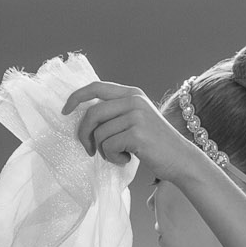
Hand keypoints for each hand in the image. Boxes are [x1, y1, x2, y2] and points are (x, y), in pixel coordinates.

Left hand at [63, 80, 189, 178]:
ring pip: (99, 134)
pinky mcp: (137, 133)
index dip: (76, 97)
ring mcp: (136, 116)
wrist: (181, 159)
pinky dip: (113, 158)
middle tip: (88, 150)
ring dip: (103, 151)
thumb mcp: (137, 119)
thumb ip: (116, 113)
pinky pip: (108, 147)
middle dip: (83, 134)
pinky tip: (126, 159)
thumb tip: (84, 117)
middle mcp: (133, 100)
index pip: (96, 87)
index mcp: (132, 93)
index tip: (65, 111)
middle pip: (92, 113)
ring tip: (119, 155)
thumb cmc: (154, 144)